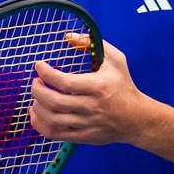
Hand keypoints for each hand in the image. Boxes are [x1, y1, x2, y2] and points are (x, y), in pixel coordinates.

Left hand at [31, 40, 148, 145]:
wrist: (137, 119)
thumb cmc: (124, 86)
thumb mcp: (115, 60)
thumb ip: (92, 44)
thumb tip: (68, 36)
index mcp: (97, 86)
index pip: (64, 81)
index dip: (46, 73)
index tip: (39, 66)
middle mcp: (90, 106)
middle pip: (54, 101)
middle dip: (37, 90)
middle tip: (36, 82)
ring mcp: (86, 124)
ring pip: (52, 119)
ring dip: (37, 107)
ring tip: (36, 97)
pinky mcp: (83, 137)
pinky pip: (55, 134)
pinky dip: (40, 125)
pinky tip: (37, 114)